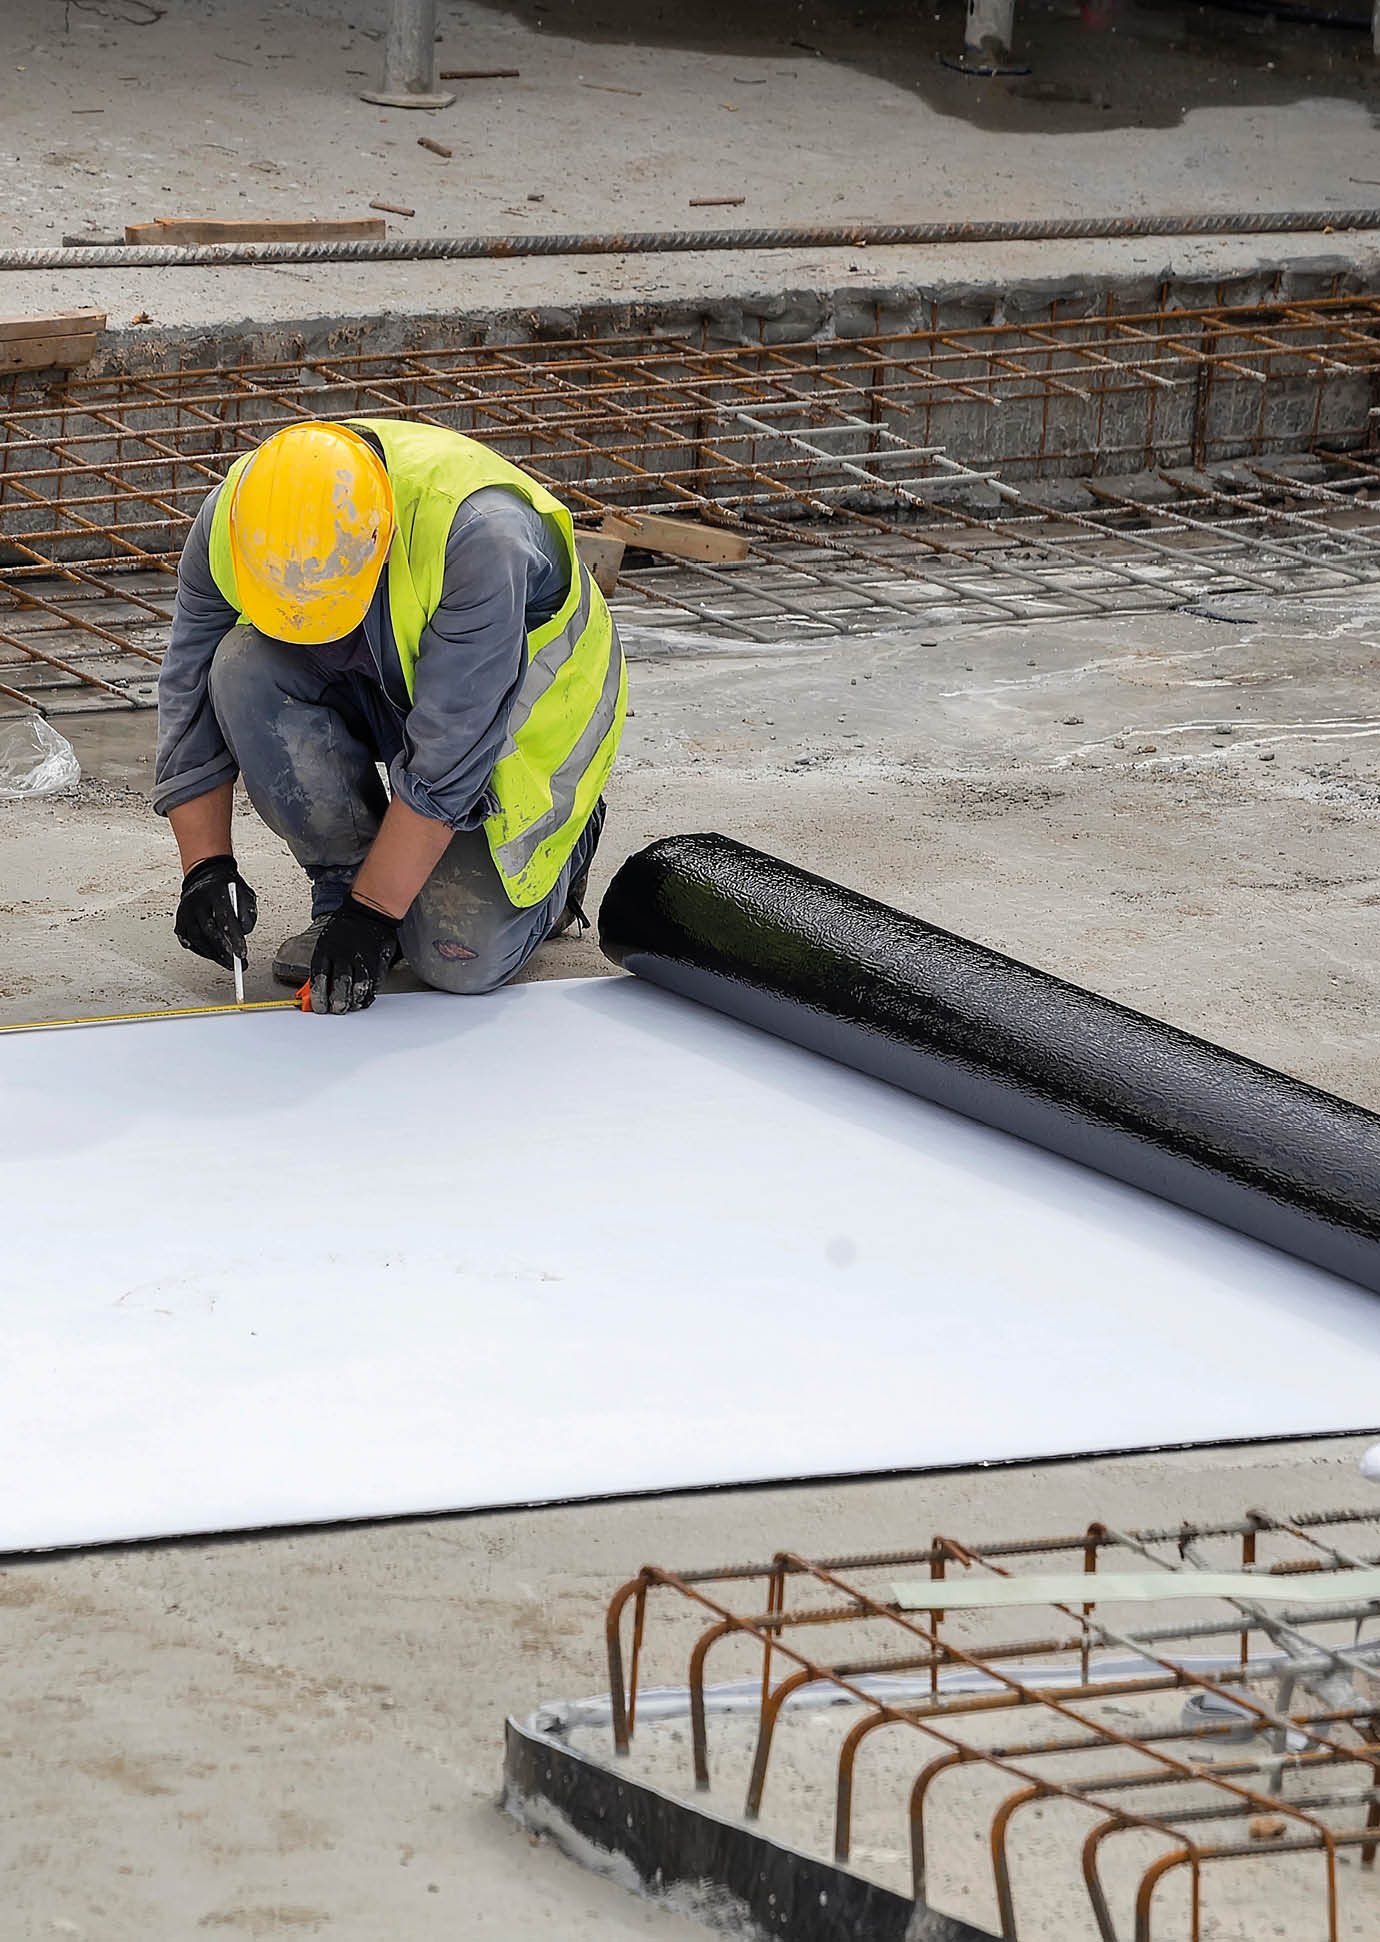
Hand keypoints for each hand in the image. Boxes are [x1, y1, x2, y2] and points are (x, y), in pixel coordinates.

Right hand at [174, 854, 256, 969]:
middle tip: (236, 963)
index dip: (233, 938)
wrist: (206, 876)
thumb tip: (244, 932)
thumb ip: (248, 912)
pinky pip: (187, 939)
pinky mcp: (180, 919)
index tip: (242, 954)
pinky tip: (211, 955)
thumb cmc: (228, 888)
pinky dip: (200, 950)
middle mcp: (197, 901)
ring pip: (196, 937)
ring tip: (226, 962)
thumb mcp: (245, 894)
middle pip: (208, 930)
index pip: (224, 917)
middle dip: (223, 950)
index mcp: (215, 892)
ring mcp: (186, 910)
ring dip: (212, 954)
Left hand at [309, 896, 399, 1014]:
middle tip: (337, 1009)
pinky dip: (368, 994)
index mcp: (326, 951)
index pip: (320, 980)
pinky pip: (373, 984)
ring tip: (351, 1005)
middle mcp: (343, 956)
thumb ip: (324, 963)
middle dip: (337, 1002)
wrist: (369, 911)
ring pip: (357, 987)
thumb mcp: (327, 941)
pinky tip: (363, 998)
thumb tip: (319, 987)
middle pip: (339, 986)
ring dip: (353, 1000)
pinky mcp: (376, 962)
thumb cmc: (346, 928)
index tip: (320, 1007)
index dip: (319, 997)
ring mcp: (361, 959)